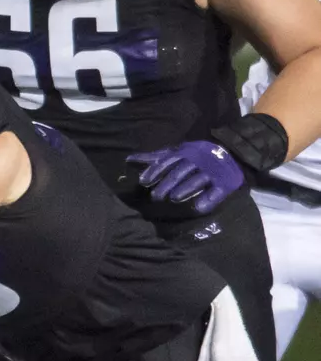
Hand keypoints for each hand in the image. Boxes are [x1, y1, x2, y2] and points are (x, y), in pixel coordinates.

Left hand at [127, 140, 245, 215]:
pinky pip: (216, 191)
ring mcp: (212, 171)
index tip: (143, 182)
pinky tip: (198, 207)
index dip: (155, 171)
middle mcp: (198, 160)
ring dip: (185, 189)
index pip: (168, 161)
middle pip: (181, 172)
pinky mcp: (224, 183)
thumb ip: (154, 158)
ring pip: (197, 179)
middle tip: (155, 197)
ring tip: (174, 199)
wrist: (231, 154)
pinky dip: (208, 199)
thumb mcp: (176, 153)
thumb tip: (129, 159)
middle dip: (167, 183)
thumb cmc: (196, 155)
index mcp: (185, 153)